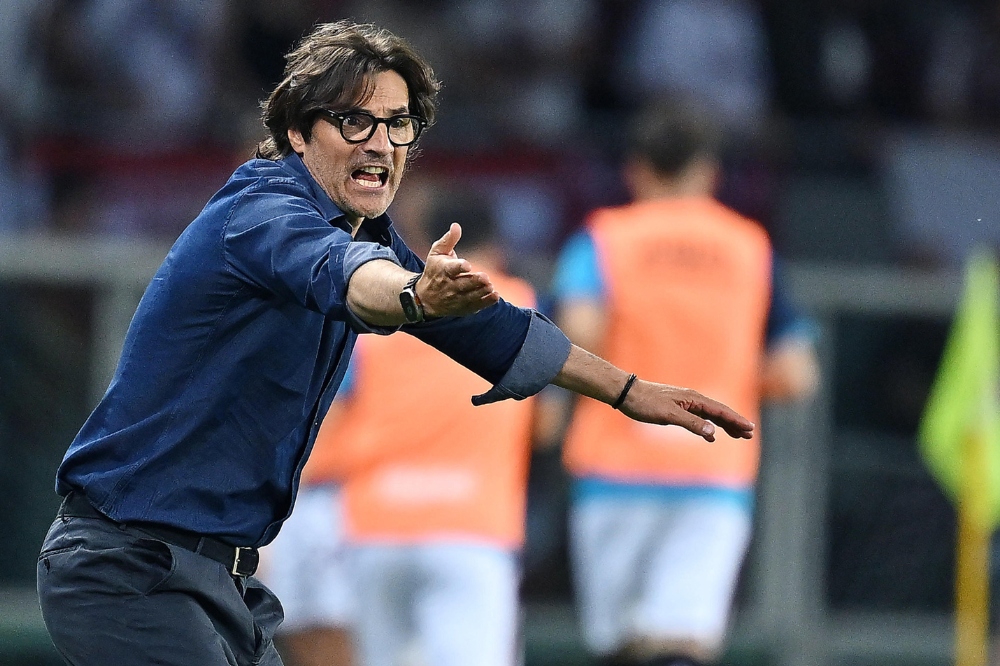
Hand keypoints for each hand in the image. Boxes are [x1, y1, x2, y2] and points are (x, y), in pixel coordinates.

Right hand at [416, 223, 499, 316]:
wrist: (425, 298)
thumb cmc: (434, 271)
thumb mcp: (436, 253)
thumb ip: (448, 240)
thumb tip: (456, 226)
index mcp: (443, 270)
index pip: (451, 269)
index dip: (459, 267)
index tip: (467, 265)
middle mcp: (449, 286)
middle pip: (463, 284)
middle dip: (474, 281)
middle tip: (485, 277)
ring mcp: (456, 299)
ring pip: (470, 296)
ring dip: (481, 291)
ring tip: (490, 286)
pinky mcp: (463, 308)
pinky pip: (476, 306)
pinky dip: (486, 302)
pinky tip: (495, 296)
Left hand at [618, 379, 754, 441]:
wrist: (627, 394)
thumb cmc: (646, 403)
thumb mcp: (669, 415)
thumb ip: (692, 423)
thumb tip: (713, 433)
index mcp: (693, 399)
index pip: (720, 410)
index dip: (736, 420)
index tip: (750, 428)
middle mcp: (692, 399)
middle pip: (719, 412)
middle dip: (735, 423)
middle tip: (750, 435)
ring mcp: (685, 403)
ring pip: (710, 415)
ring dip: (724, 425)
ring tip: (738, 435)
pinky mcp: (677, 408)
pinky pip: (699, 418)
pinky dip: (708, 427)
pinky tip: (711, 436)